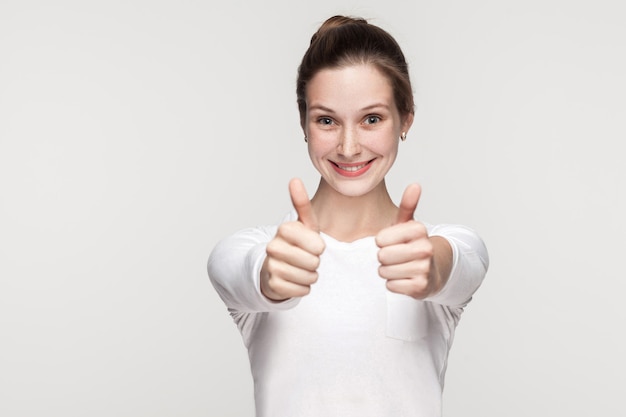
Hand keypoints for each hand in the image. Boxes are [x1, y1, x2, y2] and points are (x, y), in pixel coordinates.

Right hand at [260, 178, 324, 300]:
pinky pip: (302, 290)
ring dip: (310, 275)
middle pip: (314, 262)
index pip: (318, 246)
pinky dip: (303, 287)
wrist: (275, 266)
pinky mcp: (272, 285)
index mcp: (284, 229)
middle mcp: (273, 246)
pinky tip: (294, 280)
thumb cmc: (296, 243)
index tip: (311, 244)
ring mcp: (271, 266)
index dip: (319, 247)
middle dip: (315, 263)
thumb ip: (301, 203)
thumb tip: (294, 179)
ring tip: (300, 268)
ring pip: (309, 277)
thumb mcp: (304, 224)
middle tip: (305, 257)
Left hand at [375, 184, 439, 298]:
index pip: (380, 239)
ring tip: (401, 267)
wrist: (434, 270)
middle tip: (396, 256)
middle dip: (384, 258)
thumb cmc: (413, 245)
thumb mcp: (408, 224)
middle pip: (382, 256)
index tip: (394, 242)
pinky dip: (394, 284)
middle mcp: (425, 248)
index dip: (382, 242)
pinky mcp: (420, 286)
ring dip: (388, 271)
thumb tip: (415, 185)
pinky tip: (404, 278)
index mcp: (419, 230)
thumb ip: (408, 205)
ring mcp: (424, 268)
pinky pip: (390, 286)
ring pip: (385, 272)